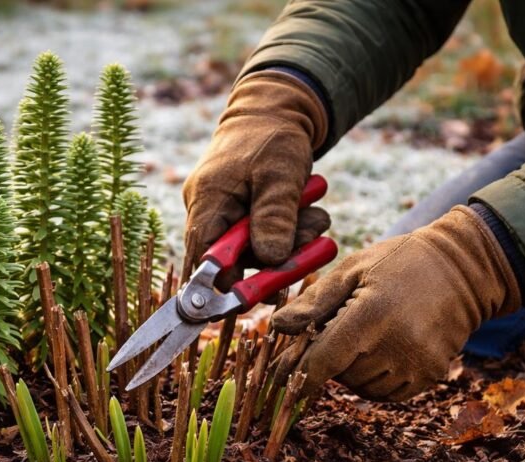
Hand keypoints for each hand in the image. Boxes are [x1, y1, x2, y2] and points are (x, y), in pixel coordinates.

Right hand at [183, 71, 328, 285]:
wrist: (275, 108)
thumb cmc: (273, 136)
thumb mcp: (280, 174)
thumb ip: (274, 217)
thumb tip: (270, 259)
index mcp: (206, 201)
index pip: (205, 259)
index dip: (230, 282)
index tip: (267, 290)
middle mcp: (207, 211)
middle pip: (235, 259)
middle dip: (277, 256)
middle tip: (315, 242)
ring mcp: (223, 213)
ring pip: (255, 249)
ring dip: (291, 240)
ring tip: (319, 219)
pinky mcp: (241, 213)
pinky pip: (263, 235)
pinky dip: (289, 230)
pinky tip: (310, 213)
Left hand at [271, 207, 521, 400]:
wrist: (463, 269)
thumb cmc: (398, 263)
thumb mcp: (351, 270)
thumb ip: (313, 302)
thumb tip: (277, 327)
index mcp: (371, 314)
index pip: (322, 361)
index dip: (296, 375)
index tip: (279, 381)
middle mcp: (397, 344)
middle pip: (340, 376)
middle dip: (328, 361)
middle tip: (337, 333)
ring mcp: (417, 363)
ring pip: (361, 388)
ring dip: (351, 371)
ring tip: (364, 338)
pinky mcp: (431, 375)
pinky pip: (387, 394)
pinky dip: (375, 379)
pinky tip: (382, 350)